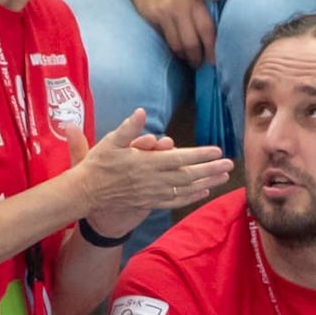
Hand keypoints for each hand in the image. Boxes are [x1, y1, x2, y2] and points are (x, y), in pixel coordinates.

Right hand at [66, 108, 232, 236]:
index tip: (217, 151)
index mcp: (146, 163)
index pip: (179, 159)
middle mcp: (153, 180)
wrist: (86, 191)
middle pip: (188, 175)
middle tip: (229, 164)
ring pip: (185, 190)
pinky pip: (174, 201)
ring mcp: (152, 193)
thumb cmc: (98, 164)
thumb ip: (128, 128)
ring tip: (223, 178)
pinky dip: (190, 197)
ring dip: (206, 183)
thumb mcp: (110, 141)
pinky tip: (202, 192)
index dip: (200, 155)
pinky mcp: (149, 202)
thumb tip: (140, 111)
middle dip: (210, 169)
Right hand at [127, 0, 214, 66]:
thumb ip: (202, 9)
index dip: (212, 48)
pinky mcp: (152, 18)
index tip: (214, 61)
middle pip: (191, 42)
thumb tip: (213, 35)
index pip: (207, 30)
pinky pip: (164, 38)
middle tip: (200, 64)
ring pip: (176, 44)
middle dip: (197, 57)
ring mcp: (164, 14)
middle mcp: (181, 8)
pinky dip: (171, 47)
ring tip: (188, 59)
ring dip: (183, 56)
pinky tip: (175, 50)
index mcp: (195, 0)